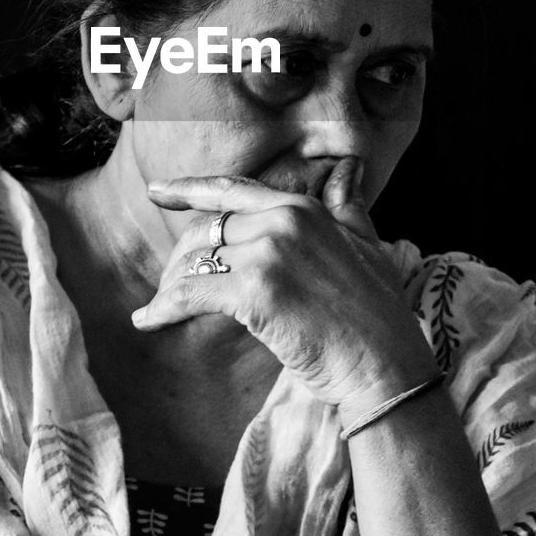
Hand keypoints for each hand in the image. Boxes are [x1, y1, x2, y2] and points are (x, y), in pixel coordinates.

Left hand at [131, 158, 436, 413]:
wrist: (388, 368)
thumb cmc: (380, 316)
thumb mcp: (369, 245)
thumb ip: (348, 205)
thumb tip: (349, 167)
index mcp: (304, 208)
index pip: (232, 189)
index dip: (189, 189)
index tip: (157, 191)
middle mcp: (284, 220)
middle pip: (208, 230)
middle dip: (182, 260)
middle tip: (168, 287)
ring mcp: (269, 253)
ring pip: (196, 259)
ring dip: (171, 286)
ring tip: (160, 308)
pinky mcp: (255, 291)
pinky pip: (191, 293)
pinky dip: (163, 308)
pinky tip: (147, 320)